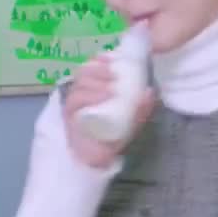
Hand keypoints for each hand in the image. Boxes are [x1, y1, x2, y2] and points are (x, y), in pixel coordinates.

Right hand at [61, 54, 156, 169]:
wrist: (99, 158)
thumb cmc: (114, 136)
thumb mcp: (132, 121)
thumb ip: (141, 108)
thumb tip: (149, 91)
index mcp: (95, 88)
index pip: (94, 66)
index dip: (100, 59)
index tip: (111, 58)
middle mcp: (82, 92)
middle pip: (85, 72)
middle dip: (99, 70)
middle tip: (114, 74)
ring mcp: (74, 103)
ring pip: (80, 84)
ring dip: (96, 82)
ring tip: (111, 88)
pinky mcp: (68, 114)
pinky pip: (75, 100)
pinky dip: (89, 96)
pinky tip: (102, 96)